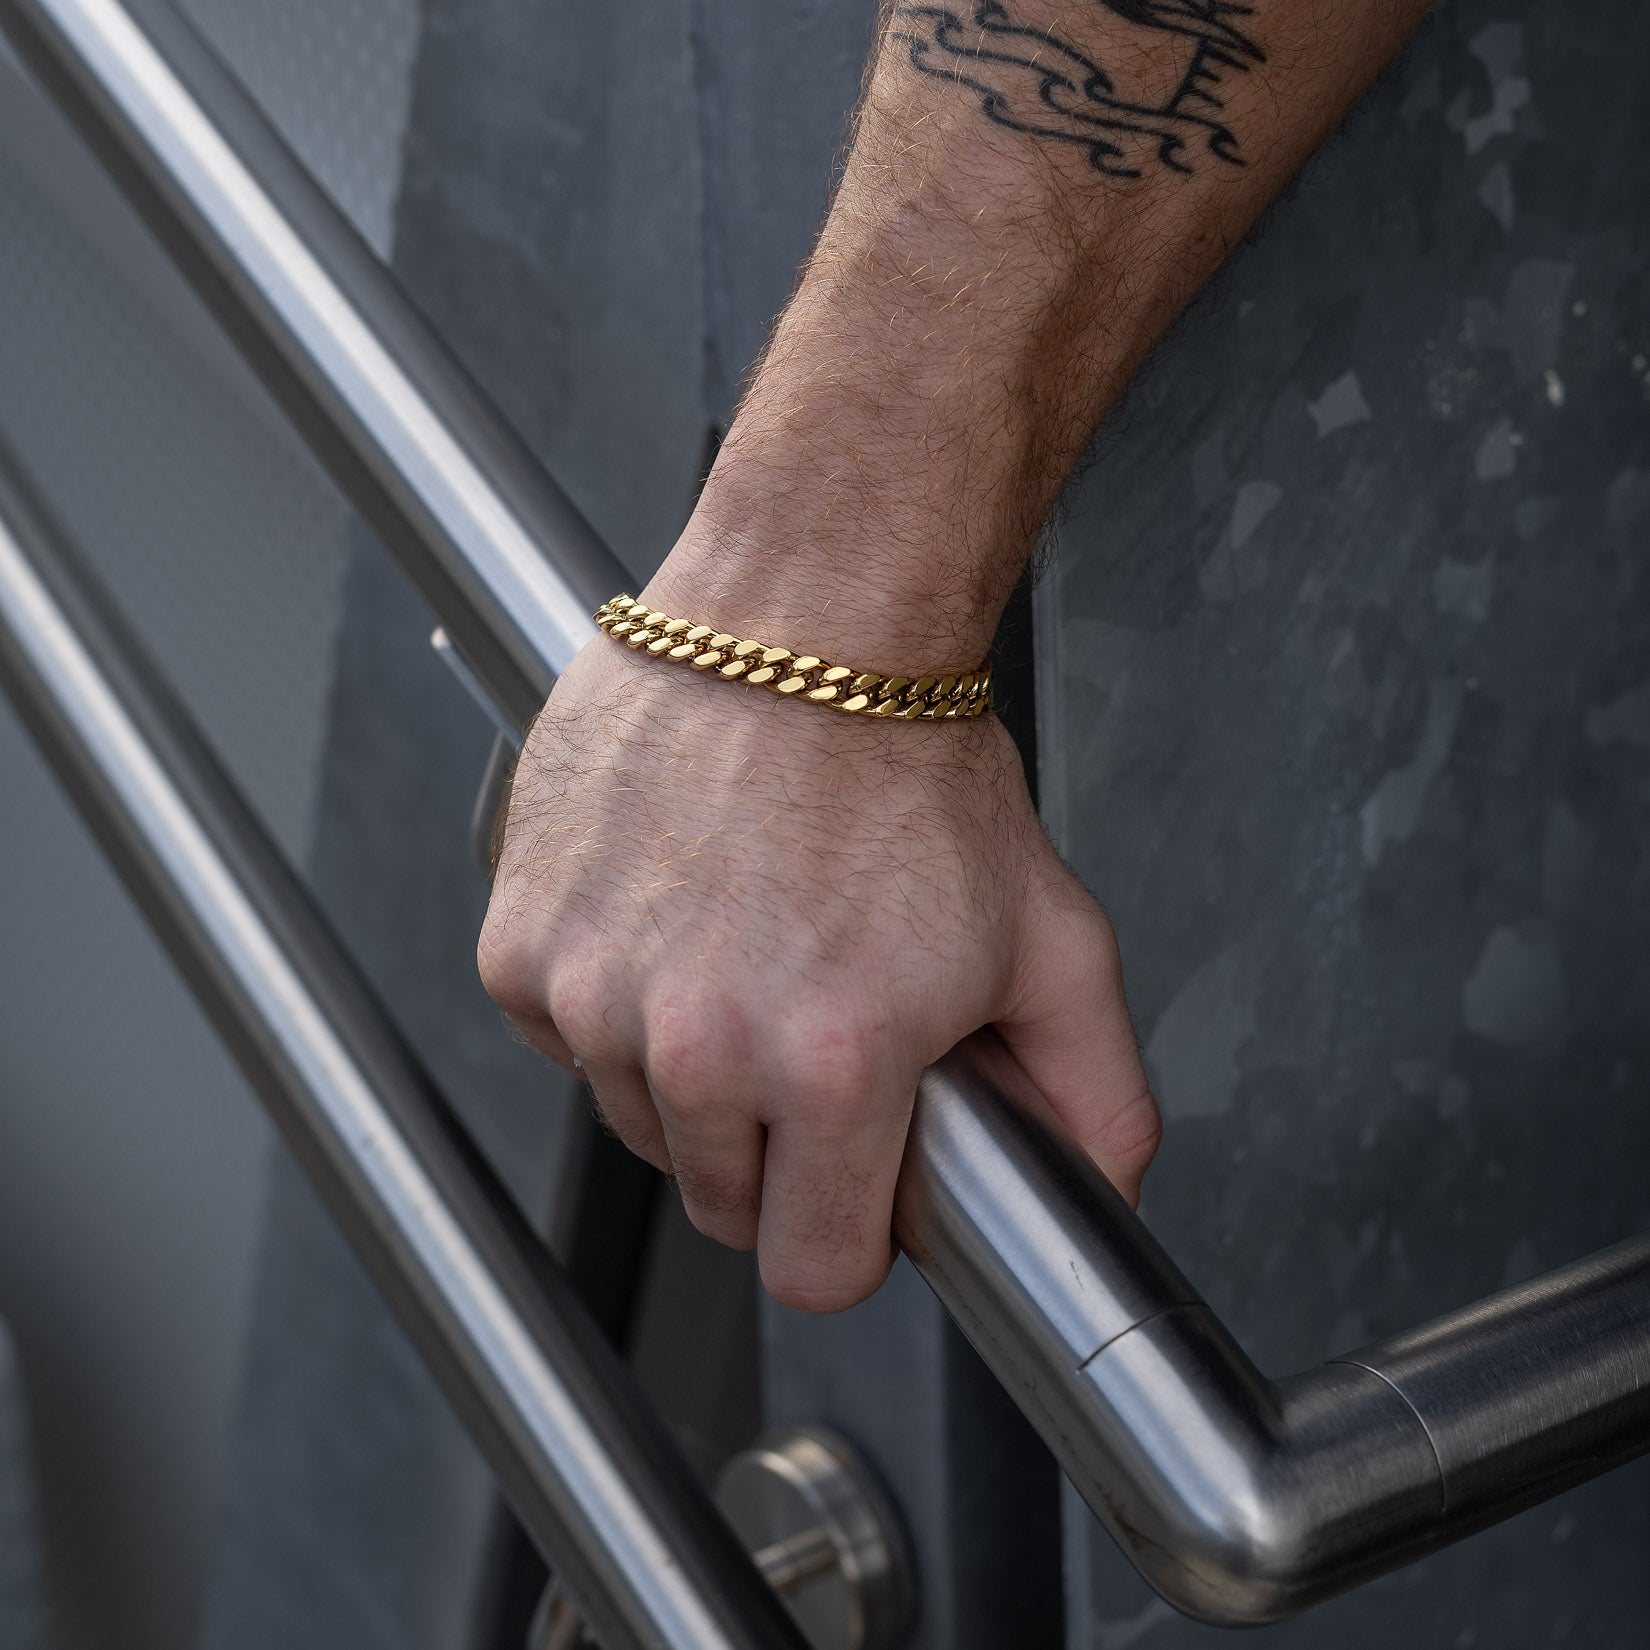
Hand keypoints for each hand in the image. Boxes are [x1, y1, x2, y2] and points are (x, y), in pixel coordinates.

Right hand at [478, 635, 1160, 1311]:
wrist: (798, 625)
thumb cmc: (911, 767)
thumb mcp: (1049, 936)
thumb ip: (1095, 1091)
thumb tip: (1104, 1197)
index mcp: (831, 1063)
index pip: (812, 1268)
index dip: (845, 1232)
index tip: (853, 1182)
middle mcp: (695, 1043)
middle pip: (720, 1202)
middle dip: (772, 1150)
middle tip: (808, 1036)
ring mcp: (593, 991)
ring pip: (637, 1118)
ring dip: (685, 1070)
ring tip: (742, 954)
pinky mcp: (522, 941)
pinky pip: (562, 1034)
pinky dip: (611, 999)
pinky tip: (672, 916)